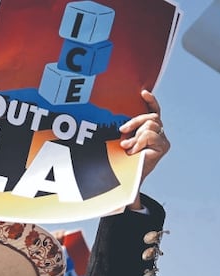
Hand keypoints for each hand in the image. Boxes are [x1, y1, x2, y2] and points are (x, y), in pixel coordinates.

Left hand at [120, 90, 168, 204]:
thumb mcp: (120, 139)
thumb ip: (124, 129)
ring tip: (127, 147)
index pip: (153, 110)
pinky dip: (139, 142)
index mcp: (148, 128)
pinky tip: (134, 152)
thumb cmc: (120, 159)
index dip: (150, 101)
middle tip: (121, 130)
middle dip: (135, 121)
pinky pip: (150, 135)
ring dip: (135, 136)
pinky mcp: (164, 146)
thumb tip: (117, 122)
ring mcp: (162, 138)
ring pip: (150, 125)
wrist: (125, 176)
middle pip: (150, 116)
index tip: (143, 92)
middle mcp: (158, 132)